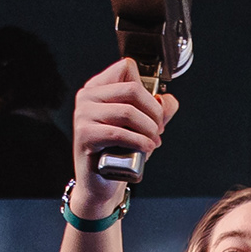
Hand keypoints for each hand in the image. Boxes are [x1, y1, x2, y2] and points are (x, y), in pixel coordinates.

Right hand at [72, 59, 173, 196]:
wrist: (100, 183)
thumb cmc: (119, 152)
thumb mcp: (142, 126)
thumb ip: (159, 109)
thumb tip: (168, 100)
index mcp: (98, 87)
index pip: (127, 68)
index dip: (148, 91)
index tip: (152, 112)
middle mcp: (87, 96)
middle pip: (132, 89)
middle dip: (154, 112)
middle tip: (157, 131)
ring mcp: (83, 114)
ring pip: (128, 111)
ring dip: (149, 129)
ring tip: (152, 142)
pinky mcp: (84, 134)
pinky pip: (119, 133)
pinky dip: (139, 141)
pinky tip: (146, 148)